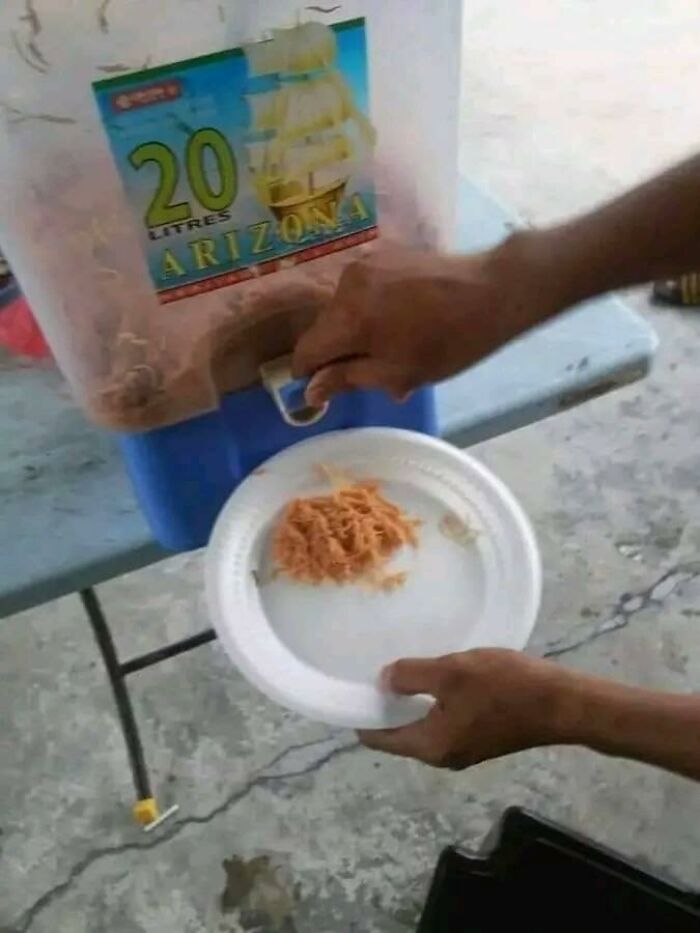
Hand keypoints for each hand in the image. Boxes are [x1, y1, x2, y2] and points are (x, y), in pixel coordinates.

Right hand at [293, 237, 557, 404]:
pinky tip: (402, 324)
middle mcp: (345, 284)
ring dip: (358, 333)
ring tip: (395, 350)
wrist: (493, 291)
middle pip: (324, 329)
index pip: (305, 351)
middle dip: (340, 354)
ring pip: (344, 310)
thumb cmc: (448, 342)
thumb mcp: (397, 372)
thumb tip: (311, 391)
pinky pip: (363, 292)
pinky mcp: (383, 255)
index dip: (309, 375)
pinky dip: (372, 312)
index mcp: (347, 317)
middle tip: (375, 376)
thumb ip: (347, 379)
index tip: (324, 390)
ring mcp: (364, 264)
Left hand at [359, 650, 578, 769]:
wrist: (563, 704)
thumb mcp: (452, 673)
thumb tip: (382, 681)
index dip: (360, 713)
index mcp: (430, 745)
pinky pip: (444, 720)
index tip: (350, 685)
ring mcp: (463, 748)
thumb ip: (412, 676)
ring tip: (403, 667)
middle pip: (399, 733)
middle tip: (374, 668)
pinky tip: (438, 676)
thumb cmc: (505, 687)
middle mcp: (442, 755)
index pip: (378, 738)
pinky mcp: (481, 738)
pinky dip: (434, 702)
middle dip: (385, 704)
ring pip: (423, 725)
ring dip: (412, 700)